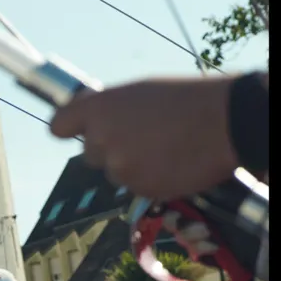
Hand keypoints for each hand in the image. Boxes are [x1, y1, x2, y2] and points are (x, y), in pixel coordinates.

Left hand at [49, 76, 237, 202]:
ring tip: (163, 146)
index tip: (70, 130)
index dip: (66, 128)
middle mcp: (102, 140)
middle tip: (140, 136)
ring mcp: (120, 168)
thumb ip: (109, 108)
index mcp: (98, 109)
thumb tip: (90, 116)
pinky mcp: (140, 189)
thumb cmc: (184, 99)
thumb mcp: (138, 91)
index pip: (58, 125)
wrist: (223, 123)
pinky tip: (171, 161)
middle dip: (108, 148)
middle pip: (89, 153)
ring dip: (132, 164)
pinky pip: (137, 186)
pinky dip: (150, 178)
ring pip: (115, 172)